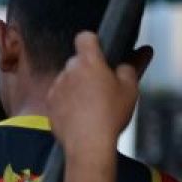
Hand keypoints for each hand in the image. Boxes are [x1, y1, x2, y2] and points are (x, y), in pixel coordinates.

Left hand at [49, 32, 151, 154]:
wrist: (87, 143)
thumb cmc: (110, 115)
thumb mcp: (130, 88)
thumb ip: (131, 67)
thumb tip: (133, 57)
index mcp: (89, 62)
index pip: (84, 37)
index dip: (92, 41)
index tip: (99, 50)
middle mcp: (68, 71)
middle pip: (76, 62)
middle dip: (86, 69)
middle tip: (100, 85)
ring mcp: (56, 88)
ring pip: (67, 79)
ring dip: (75, 86)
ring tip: (90, 104)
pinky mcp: (49, 104)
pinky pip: (58, 96)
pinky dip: (66, 101)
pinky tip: (78, 114)